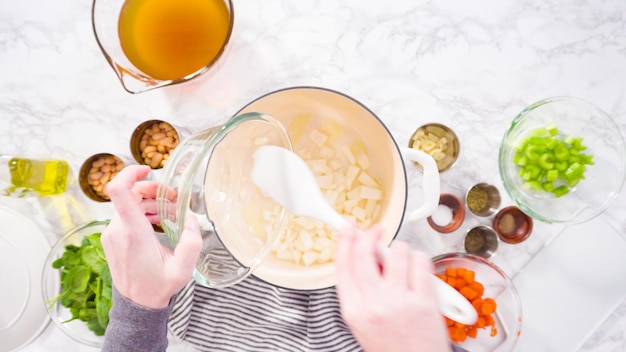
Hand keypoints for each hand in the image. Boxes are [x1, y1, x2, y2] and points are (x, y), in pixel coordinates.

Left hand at [101, 165, 202, 308]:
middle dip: (153, 190)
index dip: (129, 172)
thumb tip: (191, 218)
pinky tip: (158, 221)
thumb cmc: (158, 287)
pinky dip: (142, 212)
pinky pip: (126, 215)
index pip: (119, 191)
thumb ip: (191, 241)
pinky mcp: (112, 238)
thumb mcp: (182, 268)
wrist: (137, 305)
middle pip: (130, 194)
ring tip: (170, 212)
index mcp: (134, 233)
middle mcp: (118, 230)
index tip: (147, 169)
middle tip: (174, 198)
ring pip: (129, 204)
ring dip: (150, 202)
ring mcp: (112, 234)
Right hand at [334, 224, 450, 351]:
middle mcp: (374, 305)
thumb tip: (367, 255)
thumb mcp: (362, 322)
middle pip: (365, 254)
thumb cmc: (392, 346)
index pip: (343, 265)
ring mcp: (400, 302)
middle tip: (376, 231)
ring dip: (400, 249)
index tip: (349, 228)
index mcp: (354, 311)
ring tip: (403, 262)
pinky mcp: (424, 301)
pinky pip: (421, 262)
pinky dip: (420, 260)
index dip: (345, 240)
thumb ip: (360, 290)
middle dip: (369, 235)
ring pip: (397, 252)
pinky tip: (418, 271)